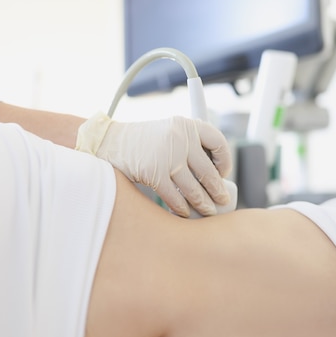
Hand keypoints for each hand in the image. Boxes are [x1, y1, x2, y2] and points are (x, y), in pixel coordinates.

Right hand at [76, 113, 232, 216]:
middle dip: (217, 190)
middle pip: (208, 171)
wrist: (110, 142)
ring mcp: (167, 156)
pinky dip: (181, 207)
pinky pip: (175, 196)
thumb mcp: (169, 131)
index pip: (218, 142)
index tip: (223, 173)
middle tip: (222, 200)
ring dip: (203, 203)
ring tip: (208, 211)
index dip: (225, 160)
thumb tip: (214, 172)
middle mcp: (180, 138)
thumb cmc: (142, 141)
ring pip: (193, 188)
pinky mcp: (154, 173)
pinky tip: (184, 212)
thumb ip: (189, 143)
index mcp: (187, 124)